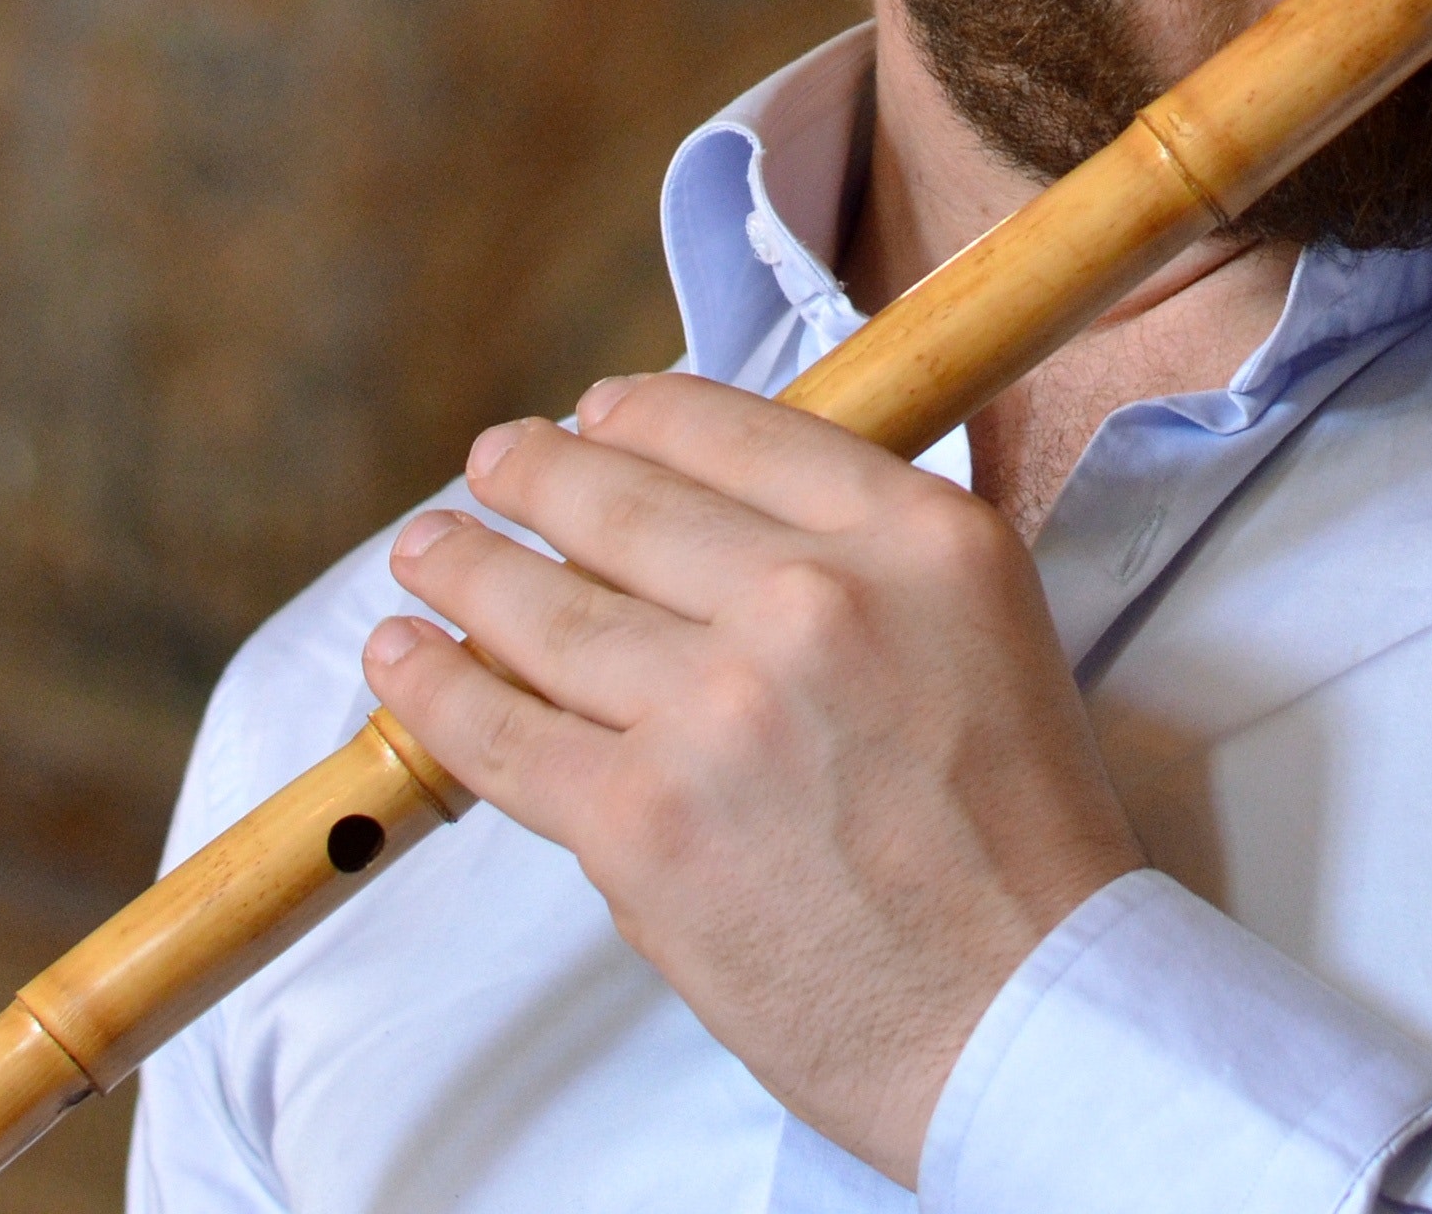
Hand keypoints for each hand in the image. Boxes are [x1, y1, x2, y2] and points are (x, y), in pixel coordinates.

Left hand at [364, 374, 1144, 1182]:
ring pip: (546, 610)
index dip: (643, 416)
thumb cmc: (1018, 846)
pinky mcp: (643, 820)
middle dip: (536, 475)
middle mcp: (815, 600)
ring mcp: (719, 707)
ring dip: (464, 568)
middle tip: (492, 462)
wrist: (1028, 1017)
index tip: (594, 414)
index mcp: (919, 540)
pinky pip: (503, 735)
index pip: (740, 431)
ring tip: (426, 551)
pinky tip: (403, 657)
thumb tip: (703, 532)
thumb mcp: (989, 635)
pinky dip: (435, 689)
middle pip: (626, 504)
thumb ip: (867, 568)